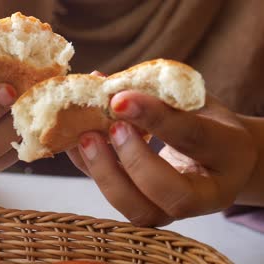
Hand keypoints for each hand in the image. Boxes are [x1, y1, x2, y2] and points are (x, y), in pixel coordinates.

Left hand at [67, 90, 257, 226]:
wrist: (217, 158)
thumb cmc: (204, 121)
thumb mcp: (193, 101)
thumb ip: (157, 95)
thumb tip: (99, 80)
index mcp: (228, 152)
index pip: (192, 137)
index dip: (155, 118)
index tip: (118, 99)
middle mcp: (208, 193)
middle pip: (172, 194)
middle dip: (133, 161)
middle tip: (111, 127)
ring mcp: (176, 210)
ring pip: (140, 210)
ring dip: (105, 174)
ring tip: (85, 138)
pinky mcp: (149, 211)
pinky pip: (118, 200)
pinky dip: (91, 171)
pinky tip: (76, 145)